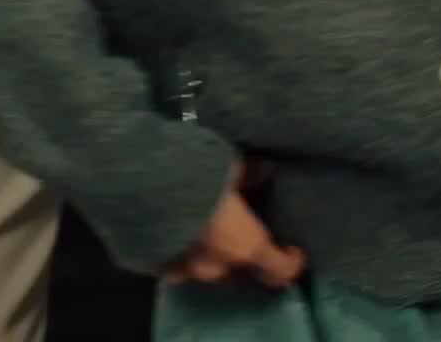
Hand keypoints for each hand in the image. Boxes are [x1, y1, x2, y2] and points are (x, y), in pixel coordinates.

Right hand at [163, 174, 304, 288]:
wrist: (145, 187)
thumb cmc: (199, 176)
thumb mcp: (232, 165)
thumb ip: (251, 173)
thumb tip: (266, 170)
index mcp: (245, 246)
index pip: (279, 269)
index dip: (291, 263)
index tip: (295, 251)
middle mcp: (219, 266)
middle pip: (244, 274)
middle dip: (251, 262)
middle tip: (254, 241)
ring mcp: (188, 271)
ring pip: (212, 271)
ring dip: (219, 258)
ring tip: (219, 235)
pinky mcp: (162, 266)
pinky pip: (180, 268)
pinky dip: (188, 255)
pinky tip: (186, 237)